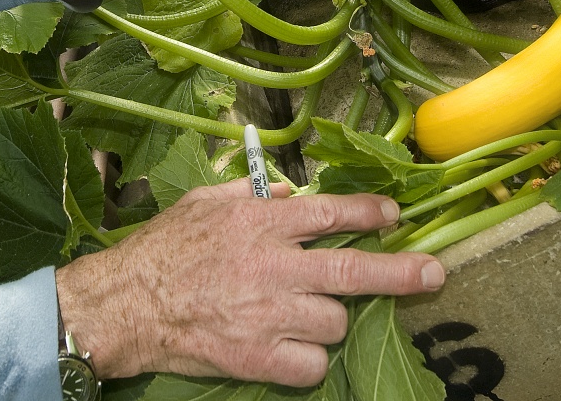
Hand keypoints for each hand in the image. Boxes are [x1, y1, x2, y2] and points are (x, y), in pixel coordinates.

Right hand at [53, 181, 444, 386]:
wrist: (126, 305)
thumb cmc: (164, 248)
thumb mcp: (205, 201)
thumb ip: (253, 195)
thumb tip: (292, 194)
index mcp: (261, 223)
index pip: (330, 213)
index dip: (368, 211)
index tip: (394, 213)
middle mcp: (273, 266)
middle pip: (352, 270)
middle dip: (401, 272)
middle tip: (434, 273)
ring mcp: (268, 316)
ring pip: (335, 322)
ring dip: (331, 319)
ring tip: (305, 312)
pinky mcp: (258, 359)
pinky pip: (312, 365)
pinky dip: (309, 359)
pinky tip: (290, 347)